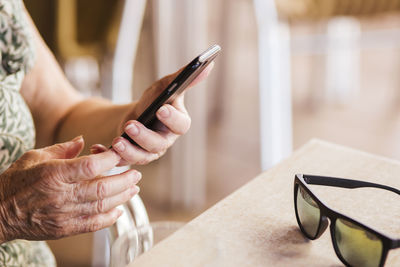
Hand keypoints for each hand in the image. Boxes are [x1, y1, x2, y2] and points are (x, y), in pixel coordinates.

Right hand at [0, 136, 140, 241]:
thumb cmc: (16, 182)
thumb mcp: (34, 157)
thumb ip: (62, 149)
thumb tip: (83, 140)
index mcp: (54, 173)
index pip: (91, 166)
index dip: (110, 159)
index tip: (119, 154)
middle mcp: (61, 194)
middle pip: (102, 187)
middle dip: (124, 180)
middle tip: (136, 174)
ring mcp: (64, 213)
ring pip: (102, 205)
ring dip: (122, 197)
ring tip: (133, 189)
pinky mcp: (65, 229)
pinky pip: (93, 224)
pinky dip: (109, 218)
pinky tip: (119, 210)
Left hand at [90, 63, 213, 165]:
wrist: (136, 115)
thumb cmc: (153, 101)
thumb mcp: (165, 86)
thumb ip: (185, 78)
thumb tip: (208, 64)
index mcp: (177, 124)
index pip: (180, 125)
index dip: (172, 119)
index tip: (161, 109)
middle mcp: (165, 141)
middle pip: (158, 144)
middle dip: (144, 137)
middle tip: (131, 125)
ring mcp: (149, 153)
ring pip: (141, 157)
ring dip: (128, 150)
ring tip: (116, 142)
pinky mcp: (132, 158)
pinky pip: (122, 161)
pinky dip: (108, 156)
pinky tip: (97, 148)